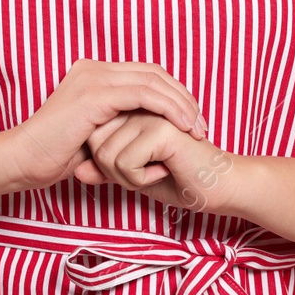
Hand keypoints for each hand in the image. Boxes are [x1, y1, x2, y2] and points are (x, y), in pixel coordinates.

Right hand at [4, 60, 208, 191]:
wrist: (21, 160)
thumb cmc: (53, 156)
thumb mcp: (94, 138)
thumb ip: (117, 129)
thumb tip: (146, 138)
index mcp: (94, 74)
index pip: (146, 75)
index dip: (173, 96)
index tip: (192, 123)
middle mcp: (95, 68)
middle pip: (155, 74)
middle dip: (184, 99)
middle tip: (202, 126)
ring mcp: (94, 77)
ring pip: (154, 81)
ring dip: (182, 104)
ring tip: (198, 129)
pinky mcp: (95, 93)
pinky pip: (144, 94)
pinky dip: (169, 109)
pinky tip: (183, 127)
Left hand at [75, 110, 240, 215]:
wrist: (217, 188)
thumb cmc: (178, 180)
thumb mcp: (132, 177)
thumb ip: (104, 171)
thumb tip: (76, 172)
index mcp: (130, 110)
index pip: (92, 138)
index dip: (107, 165)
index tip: (138, 168)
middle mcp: (137, 105)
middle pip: (94, 145)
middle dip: (115, 172)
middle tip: (148, 172)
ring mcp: (149, 112)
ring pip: (105, 154)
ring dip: (129, 178)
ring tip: (157, 170)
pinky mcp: (160, 126)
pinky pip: (124, 161)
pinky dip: (140, 180)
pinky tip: (164, 171)